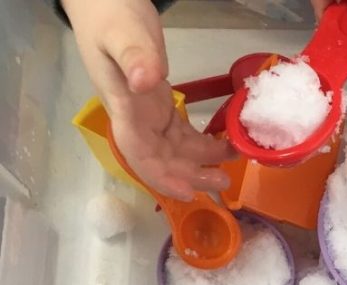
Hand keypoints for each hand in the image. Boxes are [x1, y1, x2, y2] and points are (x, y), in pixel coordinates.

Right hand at [62, 0, 233, 200]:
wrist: (104, 2)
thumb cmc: (111, 16)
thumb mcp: (123, 34)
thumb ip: (134, 57)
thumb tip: (146, 82)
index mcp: (123, 105)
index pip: (138, 151)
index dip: (160, 176)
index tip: (187, 192)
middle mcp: (134, 116)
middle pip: (160, 158)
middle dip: (189, 175)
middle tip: (224, 181)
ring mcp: (147, 113)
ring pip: (173, 149)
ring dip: (199, 162)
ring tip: (229, 169)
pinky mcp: (160, 105)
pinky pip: (180, 133)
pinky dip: (201, 143)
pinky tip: (223, 146)